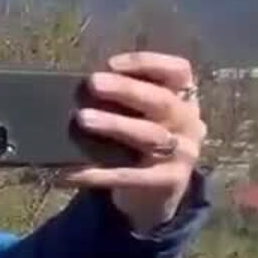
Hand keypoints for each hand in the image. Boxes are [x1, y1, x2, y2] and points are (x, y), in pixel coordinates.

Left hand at [62, 51, 206, 233]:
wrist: (157, 194)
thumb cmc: (139, 142)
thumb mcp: (140, 116)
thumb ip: (122, 100)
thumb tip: (79, 86)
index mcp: (182, 98)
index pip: (178, 71)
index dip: (147, 63)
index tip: (111, 64)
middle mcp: (187, 122)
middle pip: (161, 100)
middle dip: (126, 89)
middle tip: (93, 83)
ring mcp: (182, 152)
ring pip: (150, 135)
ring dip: (115, 124)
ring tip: (82, 118)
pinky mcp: (169, 181)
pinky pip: (130, 175)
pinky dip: (98, 173)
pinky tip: (70, 172)